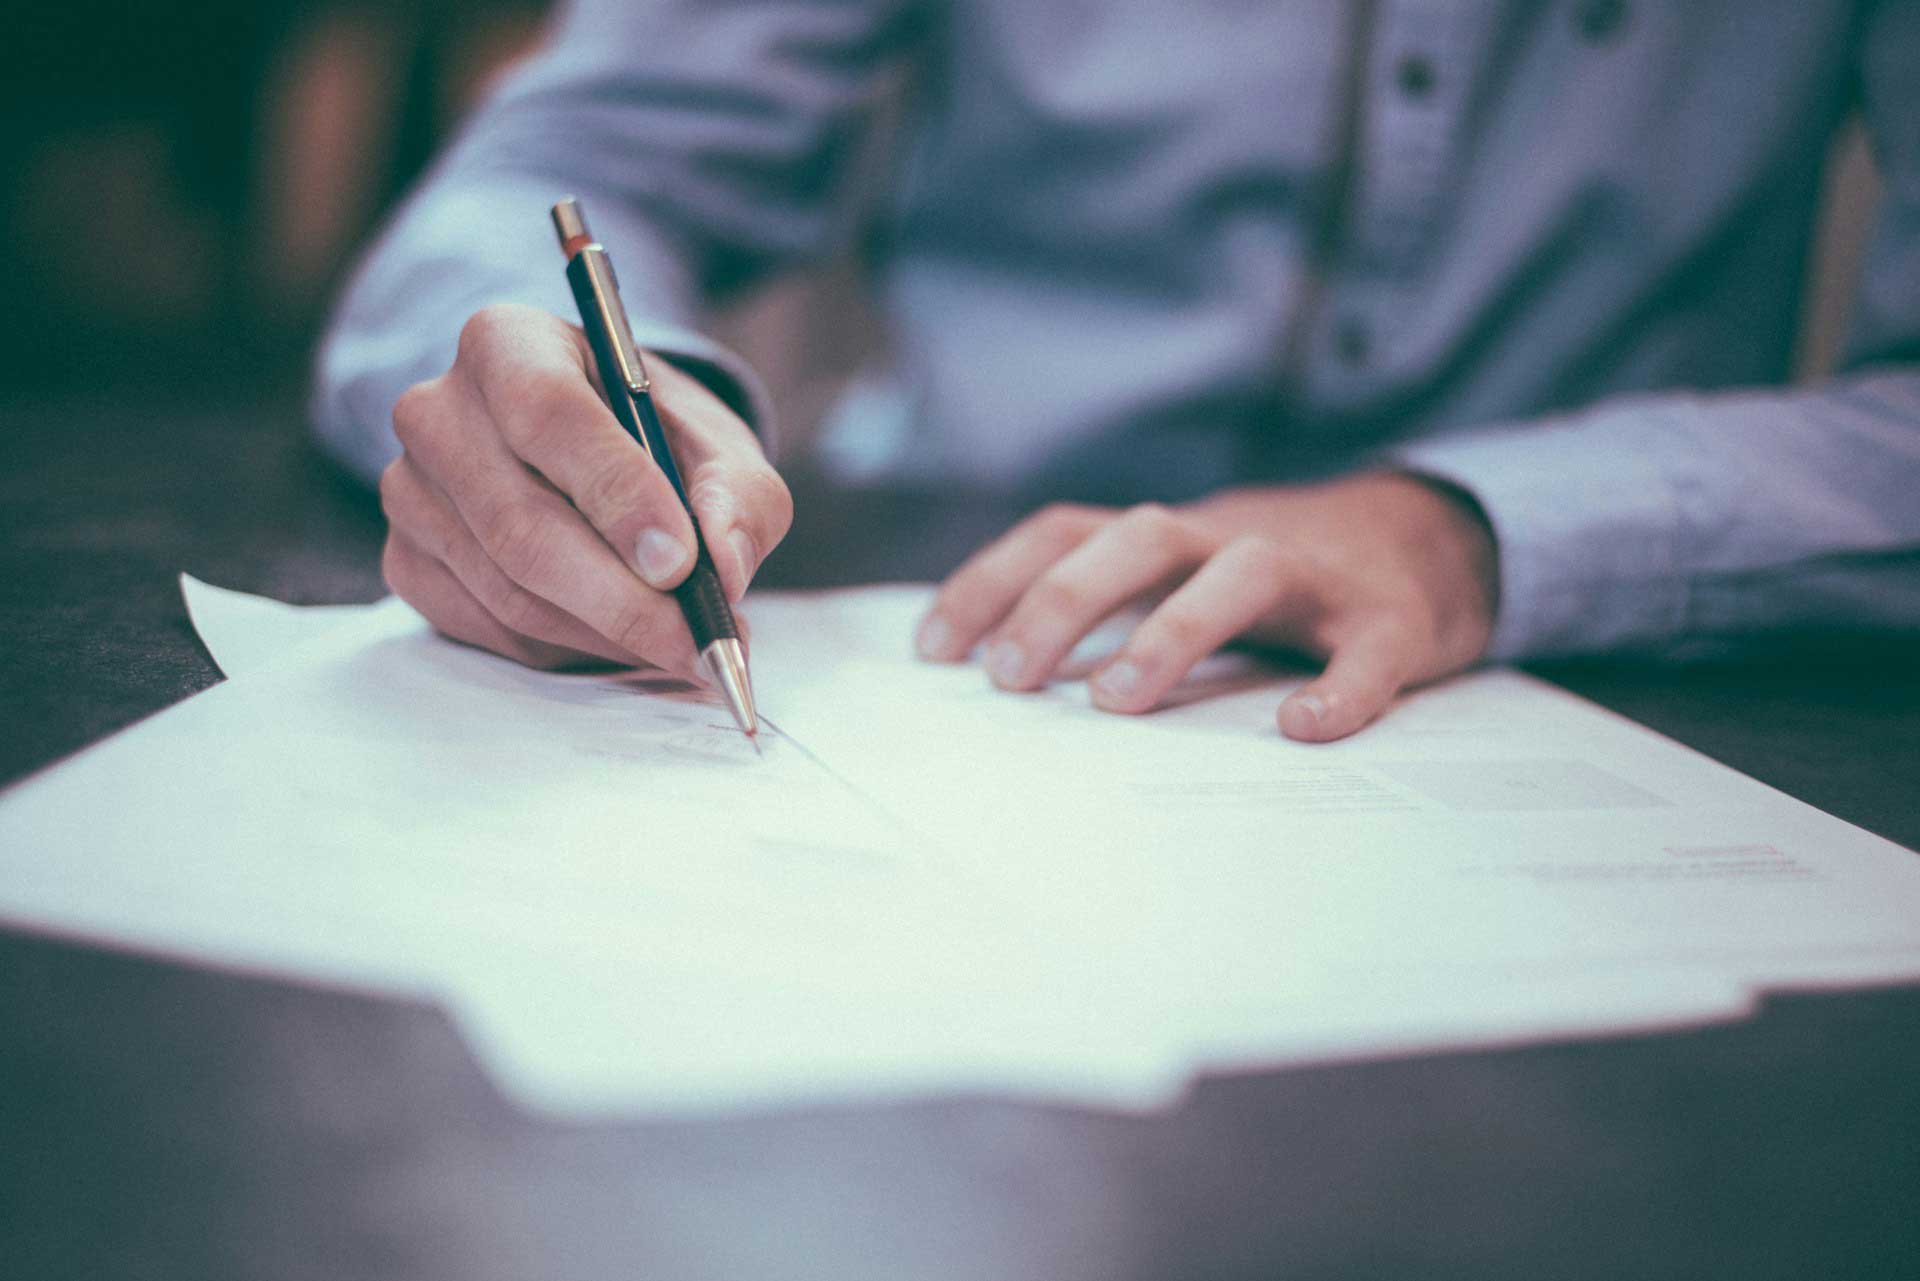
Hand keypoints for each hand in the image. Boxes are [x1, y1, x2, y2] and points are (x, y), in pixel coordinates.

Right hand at [378, 304, 790, 673]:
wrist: (596, 455)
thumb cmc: (655, 439)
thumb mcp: (718, 445)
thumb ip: (739, 496)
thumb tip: (725, 566)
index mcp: (508, 343)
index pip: (548, 413)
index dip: (617, 494)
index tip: (680, 563)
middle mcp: (438, 410)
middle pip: (521, 523)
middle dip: (623, 599)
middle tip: (698, 642)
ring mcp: (410, 490)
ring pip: (509, 590)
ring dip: (606, 633)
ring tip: (679, 644)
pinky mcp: (407, 560)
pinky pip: (489, 627)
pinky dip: (567, 648)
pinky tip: (618, 637)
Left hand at [915, 473, 1498, 740]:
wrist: (1428, 541)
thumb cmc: (1273, 581)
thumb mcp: (1181, 575)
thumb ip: (1108, 608)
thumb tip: (995, 677)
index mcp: (1170, 537)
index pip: (1065, 532)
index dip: (994, 580)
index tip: (932, 649)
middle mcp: (1230, 539)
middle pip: (1138, 538)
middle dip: (1064, 600)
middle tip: (1008, 678)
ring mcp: (1315, 576)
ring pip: (1241, 573)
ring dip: (1173, 629)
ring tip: (1117, 701)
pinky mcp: (1391, 619)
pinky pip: (1367, 651)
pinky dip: (1340, 688)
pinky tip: (1304, 729)